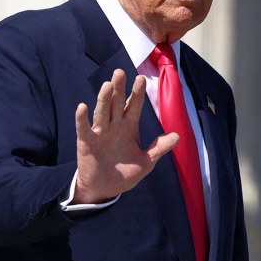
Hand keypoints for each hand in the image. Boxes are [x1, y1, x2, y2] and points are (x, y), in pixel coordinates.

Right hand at [72, 69, 178, 203]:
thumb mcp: (146, 162)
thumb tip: (178, 135)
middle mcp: (114, 126)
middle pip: (116, 103)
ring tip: (107, 85)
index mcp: (129, 127)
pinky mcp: (86, 142)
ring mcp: (99, 133)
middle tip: (120, 72)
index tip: (141, 78)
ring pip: (102, 112)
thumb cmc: (125, 174)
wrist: (105, 189)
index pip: (134, 106)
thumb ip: (159, 148)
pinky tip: (82, 107)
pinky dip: (82, 118)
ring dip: (104, 99)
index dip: (137, 93)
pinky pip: (83, 128)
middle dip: (119, 88)